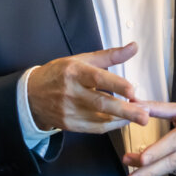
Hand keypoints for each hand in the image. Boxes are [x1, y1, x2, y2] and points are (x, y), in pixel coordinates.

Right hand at [27, 43, 149, 132]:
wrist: (31, 95)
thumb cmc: (60, 74)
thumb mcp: (82, 59)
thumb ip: (110, 55)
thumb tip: (134, 47)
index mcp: (74, 72)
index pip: (97, 78)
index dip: (116, 85)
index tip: (132, 90)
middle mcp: (71, 92)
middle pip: (101, 103)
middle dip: (125, 110)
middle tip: (144, 115)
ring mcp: (69, 111)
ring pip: (100, 119)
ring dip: (122, 119)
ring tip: (139, 117)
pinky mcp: (69, 125)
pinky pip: (95, 128)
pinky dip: (111, 126)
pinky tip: (123, 122)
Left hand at [123, 101, 175, 175]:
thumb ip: (158, 108)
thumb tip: (136, 104)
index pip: (173, 142)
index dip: (157, 151)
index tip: (142, 158)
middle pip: (171, 162)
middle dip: (148, 172)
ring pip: (173, 169)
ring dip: (152, 173)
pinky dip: (168, 169)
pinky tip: (158, 167)